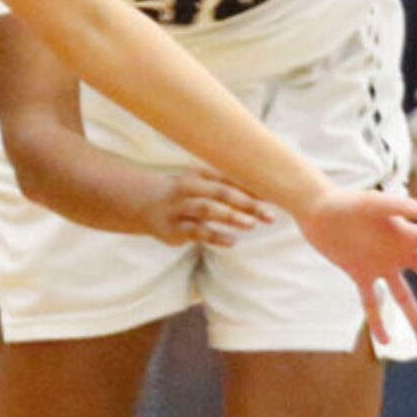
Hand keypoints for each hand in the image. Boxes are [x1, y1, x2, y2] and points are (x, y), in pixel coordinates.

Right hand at [130, 170, 274, 248]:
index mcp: (198, 175)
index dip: (250, 186)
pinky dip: (215, 236)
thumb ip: (229, 185)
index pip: (228, 177)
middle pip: (220, 192)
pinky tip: (233, 241)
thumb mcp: (201, 183)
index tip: (274, 194)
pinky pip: (195, 232)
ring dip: (230, 216)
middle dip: (246, 203)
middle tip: (270, 214)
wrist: (142, 203)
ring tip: (252, 224)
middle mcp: (188, 189)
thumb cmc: (184, 193)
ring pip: (206, 210)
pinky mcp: (172, 229)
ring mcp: (179, 208)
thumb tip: (267, 193)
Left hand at [296, 186, 416, 345]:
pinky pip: (371, 303)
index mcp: (408, 234)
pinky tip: (386, 342)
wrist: (316, 209)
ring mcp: (380, 265)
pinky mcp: (359, 274)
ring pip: (405, 297)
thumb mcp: (373, 203)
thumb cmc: (346, 201)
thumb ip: (401, 206)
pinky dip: (377, 321)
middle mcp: (399, 252)